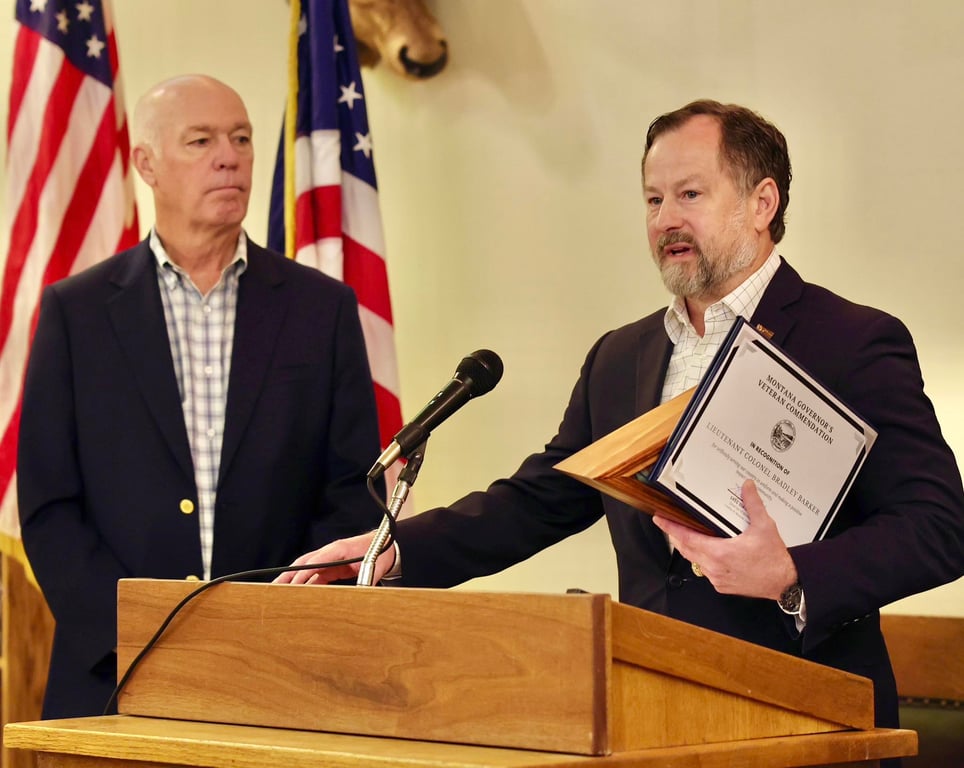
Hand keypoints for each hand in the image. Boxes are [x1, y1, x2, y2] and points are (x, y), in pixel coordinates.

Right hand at [272, 531, 395, 584]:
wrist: (387, 545)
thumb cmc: (380, 552)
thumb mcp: (376, 565)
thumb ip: (368, 578)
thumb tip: (362, 592)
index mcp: (338, 549)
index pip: (316, 560)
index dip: (303, 572)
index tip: (293, 583)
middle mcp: (330, 553)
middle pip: (304, 564)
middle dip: (288, 576)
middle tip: (274, 588)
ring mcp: (329, 559)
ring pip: (306, 570)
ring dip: (293, 581)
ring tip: (279, 594)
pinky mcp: (331, 566)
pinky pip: (315, 576)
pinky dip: (305, 585)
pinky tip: (299, 596)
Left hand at [652, 479, 797, 599]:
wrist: (784, 583)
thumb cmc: (773, 559)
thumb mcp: (764, 526)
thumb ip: (753, 504)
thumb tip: (747, 486)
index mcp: (719, 552)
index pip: (686, 538)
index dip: (671, 527)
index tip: (659, 519)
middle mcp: (714, 567)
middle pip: (685, 549)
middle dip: (676, 535)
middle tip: (669, 522)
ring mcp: (716, 578)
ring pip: (694, 560)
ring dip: (688, 547)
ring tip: (686, 534)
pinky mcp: (721, 586)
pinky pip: (705, 570)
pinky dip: (701, 559)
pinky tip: (705, 550)